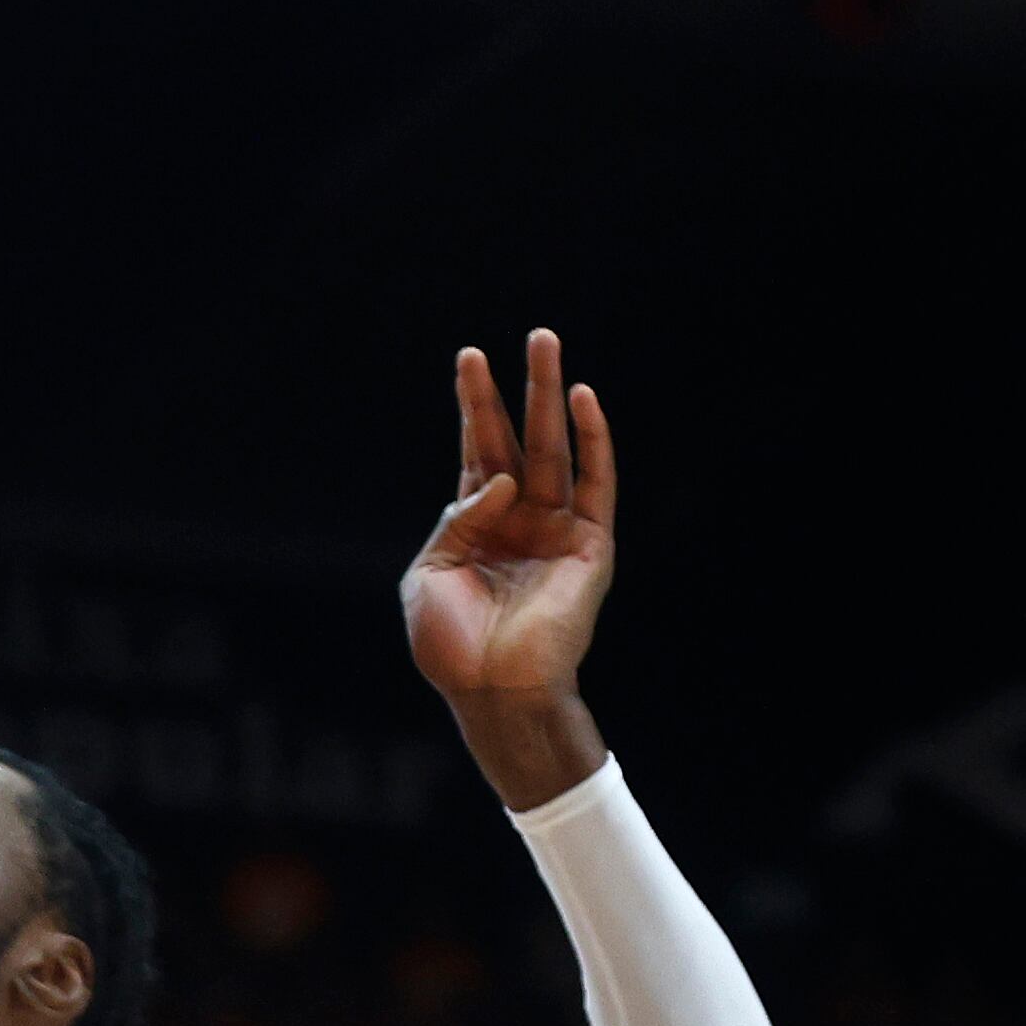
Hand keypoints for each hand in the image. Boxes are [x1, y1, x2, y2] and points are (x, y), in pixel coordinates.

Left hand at [402, 329, 616, 804]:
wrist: (492, 691)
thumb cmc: (452, 645)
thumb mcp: (429, 576)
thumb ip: (455, 521)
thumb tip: (493, 480)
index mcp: (476, 524)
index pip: (477, 450)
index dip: (475, 405)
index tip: (469, 358)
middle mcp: (518, 518)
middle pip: (518, 438)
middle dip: (519, 387)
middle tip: (530, 334)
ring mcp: (555, 529)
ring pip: (557, 448)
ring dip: (554, 396)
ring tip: (549, 345)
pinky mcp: (589, 545)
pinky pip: (596, 483)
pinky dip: (594, 441)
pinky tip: (585, 400)